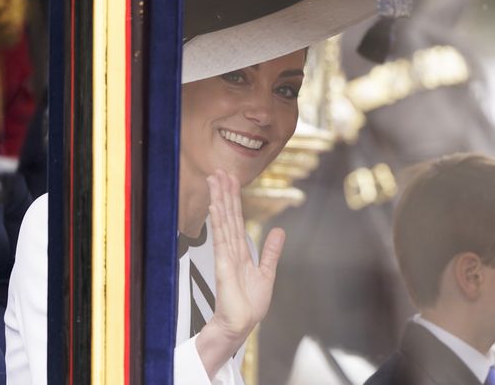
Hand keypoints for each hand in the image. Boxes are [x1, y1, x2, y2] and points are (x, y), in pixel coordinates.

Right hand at [195, 169, 284, 377]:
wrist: (241, 324)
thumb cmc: (250, 304)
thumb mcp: (266, 272)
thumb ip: (270, 251)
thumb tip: (279, 231)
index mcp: (240, 250)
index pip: (236, 219)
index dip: (233, 199)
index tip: (230, 179)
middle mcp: (230, 249)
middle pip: (227, 215)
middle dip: (224, 192)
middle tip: (218, 170)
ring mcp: (225, 255)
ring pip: (223, 222)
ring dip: (219, 200)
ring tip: (215, 180)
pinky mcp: (224, 266)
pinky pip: (221, 240)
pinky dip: (218, 222)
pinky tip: (215, 207)